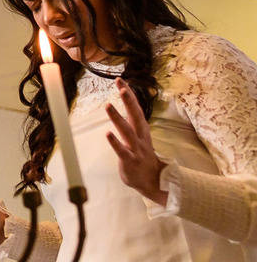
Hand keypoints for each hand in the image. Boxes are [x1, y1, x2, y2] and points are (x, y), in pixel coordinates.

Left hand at [106, 78, 167, 204]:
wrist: (153, 181)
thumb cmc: (141, 156)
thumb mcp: (138, 137)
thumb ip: (131, 123)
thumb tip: (124, 109)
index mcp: (141, 129)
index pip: (135, 108)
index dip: (129, 94)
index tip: (120, 79)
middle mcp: (140, 136)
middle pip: (135, 115)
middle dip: (128, 100)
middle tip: (121, 85)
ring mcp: (136, 148)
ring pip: (127, 131)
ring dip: (117, 118)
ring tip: (108, 105)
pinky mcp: (130, 160)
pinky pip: (122, 150)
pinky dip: (115, 142)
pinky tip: (108, 133)